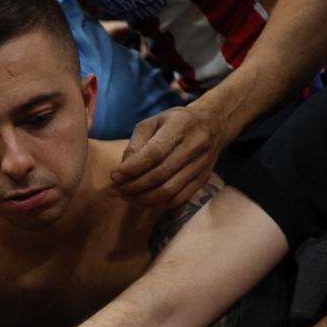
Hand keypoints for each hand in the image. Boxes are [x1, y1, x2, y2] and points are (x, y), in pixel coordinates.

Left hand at [109, 105, 224, 207]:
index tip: (113, 177)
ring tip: (125, 196)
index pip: (154, 153)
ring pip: (169, 191)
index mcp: (181, 126)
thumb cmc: (175, 122)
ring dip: (142, 198)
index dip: (131, 168)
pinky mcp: (204, 179)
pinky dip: (157, 204)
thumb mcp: (152, 122)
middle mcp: (195, 145)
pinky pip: (179, 199)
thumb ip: (136, 144)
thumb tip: (122, 171)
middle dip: (133, 186)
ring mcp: (202, 164)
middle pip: (160, 175)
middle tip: (114, 190)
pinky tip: (142, 201)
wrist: (212, 124)